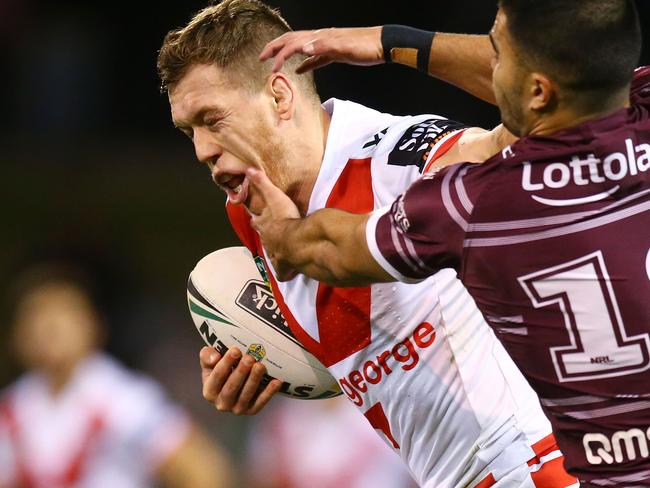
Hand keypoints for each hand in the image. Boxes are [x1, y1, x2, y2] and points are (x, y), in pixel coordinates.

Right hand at [200, 346, 281, 414]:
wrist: (234, 382)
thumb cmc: (221, 367)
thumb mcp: (210, 361)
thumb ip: (207, 356)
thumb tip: (215, 358)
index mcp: (209, 391)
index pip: (217, 377)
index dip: (225, 363)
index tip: (235, 350)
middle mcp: (221, 403)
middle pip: (231, 387)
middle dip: (240, 372)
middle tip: (249, 358)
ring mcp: (237, 409)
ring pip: (246, 395)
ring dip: (254, 380)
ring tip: (260, 366)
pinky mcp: (252, 410)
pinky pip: (261, 401)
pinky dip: (269, 392)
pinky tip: (276, 381)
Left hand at [246, 168, 299, 280]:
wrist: (294, 242)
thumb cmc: (285, 218)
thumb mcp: (274, 196)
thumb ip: (262, 183)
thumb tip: (248, 169)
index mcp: (263, 224)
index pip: (257, 220)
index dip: (258, 219)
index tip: (257, 219)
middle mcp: (266, 240)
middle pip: (263, 238)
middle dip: (266, 236)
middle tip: (272, 235)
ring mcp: (275, 255)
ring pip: (273, 254)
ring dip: (276, 252)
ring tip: (282, 252)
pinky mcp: (284, 267)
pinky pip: (284, 271)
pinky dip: (286, 271)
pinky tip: (290, 273)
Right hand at [259, 26, 383, 73]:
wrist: (383, 45)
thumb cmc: (366, 46)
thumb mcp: (344, 47)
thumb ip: (323, 47)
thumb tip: (302, 48)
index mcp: (320, 37)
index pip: (293, 43)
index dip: (279, 54)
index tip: (269, 67)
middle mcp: (321, 38)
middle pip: (292, 41)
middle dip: (275, 49)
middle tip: (261, 59)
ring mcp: (327, 46)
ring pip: (301, 48)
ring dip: (286, 55)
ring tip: (275, 63)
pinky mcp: (334, 54)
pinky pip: (314, 59)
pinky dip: (304, 64)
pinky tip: (299, 70)